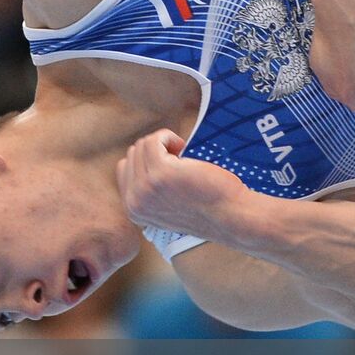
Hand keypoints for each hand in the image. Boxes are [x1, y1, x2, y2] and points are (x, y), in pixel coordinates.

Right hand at [117, 129, 250, 241]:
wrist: (230, 216)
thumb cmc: (206, 207)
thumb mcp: (166, 205)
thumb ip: (149, 190)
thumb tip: (139, 155)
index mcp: (134, 210)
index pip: (124, 168)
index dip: (147, 161)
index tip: (170, 166)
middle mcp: (134, 202)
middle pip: (133, 154)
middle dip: (156, 151)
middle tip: (180, 162)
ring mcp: (145, 188)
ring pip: (142, 145)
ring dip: (163, 144)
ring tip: (183, 158)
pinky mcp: (160, 174)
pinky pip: (153, 141)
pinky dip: (168, 137)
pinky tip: (184, 148)